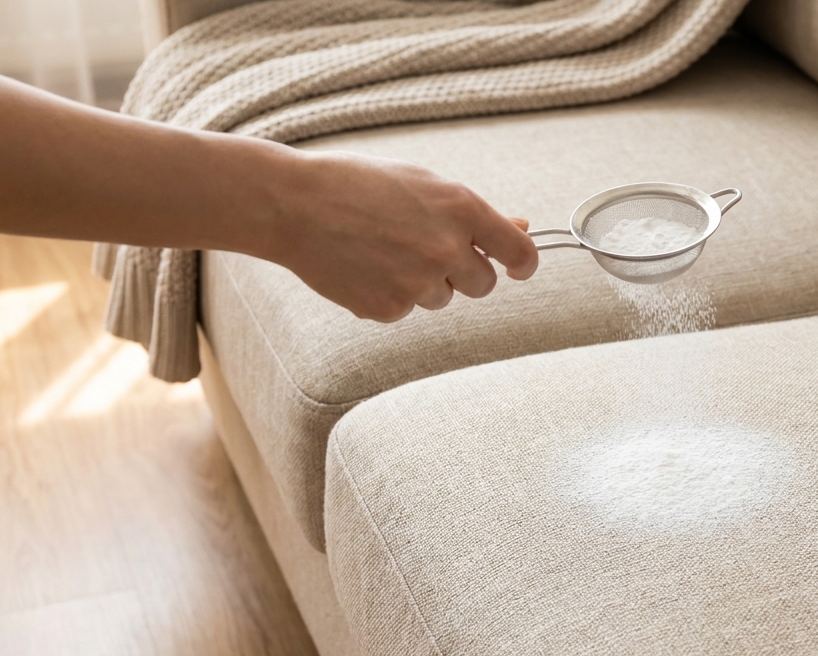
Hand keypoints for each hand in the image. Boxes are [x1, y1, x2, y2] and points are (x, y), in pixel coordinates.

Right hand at [251, 151, 538, 322]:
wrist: (295, 205)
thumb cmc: (360, 185)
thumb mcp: (424, 184)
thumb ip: (474, 214)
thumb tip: (520, 228)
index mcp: (463, 209)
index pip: (520, 253)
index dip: (522, 263)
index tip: (517, 268)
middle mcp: (447, 250)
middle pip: (483, 284)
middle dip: (464, 273)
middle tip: (424, 248)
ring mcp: (418, 284)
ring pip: (442, 298)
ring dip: (423, 282)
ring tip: (382, 249)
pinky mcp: (389, 309)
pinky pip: (406, 310)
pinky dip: (389, 294)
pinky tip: (363, 266)